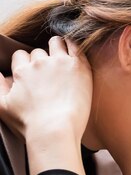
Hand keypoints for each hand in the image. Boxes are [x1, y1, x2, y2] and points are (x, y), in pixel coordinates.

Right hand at [0, 37, 92, 174]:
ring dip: (57, 47)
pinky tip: (73, 50)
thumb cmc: (29, 124)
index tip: (33, 73)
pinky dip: (73, 45)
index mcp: (21, 71)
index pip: (21, 56)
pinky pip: (75, 46)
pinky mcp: (78, 66)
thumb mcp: (1, 106)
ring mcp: (60, 63)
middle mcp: (39, 63)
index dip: (26, 63)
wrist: (55, 131)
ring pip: (56, 44)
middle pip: (39, 52)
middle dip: (42, 60)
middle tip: (50, 74)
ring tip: (61, 58)